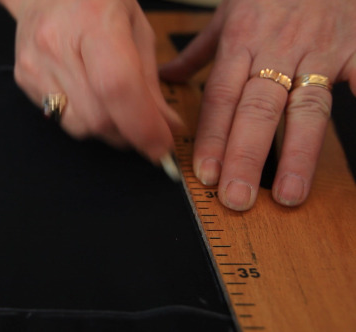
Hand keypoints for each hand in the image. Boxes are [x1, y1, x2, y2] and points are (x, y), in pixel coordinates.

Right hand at [0, 0, 182, 165]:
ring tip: (115, 107)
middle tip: (144, 125)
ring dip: (106, 130)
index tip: (160, 144)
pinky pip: (60, 120)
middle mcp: (57, 44)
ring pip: (79, 127)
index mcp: (94, 21)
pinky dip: (84, 120)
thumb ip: (150, 81)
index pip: (116, 86)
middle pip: (98, 116)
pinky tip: (90, 97)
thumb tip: (167, 127)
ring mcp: (36, 66)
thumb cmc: (95, 1)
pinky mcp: (24, 81)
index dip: (142, 124)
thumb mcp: (135, 28)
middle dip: (129, 132)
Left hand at [161, 0, 355, 210]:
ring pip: (306, 107)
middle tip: (236, 196)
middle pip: (257, 109)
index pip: (221, 97)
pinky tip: (353, 147)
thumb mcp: (228, 12)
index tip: (205, 173)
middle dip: (245, 156)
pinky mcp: (355, 46)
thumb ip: (199, 51)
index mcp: (241, 41)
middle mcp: (277, 49)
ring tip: (288, 194)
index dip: (211, 137)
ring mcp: (319, 50)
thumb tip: (167, 76)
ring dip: (296, 154)